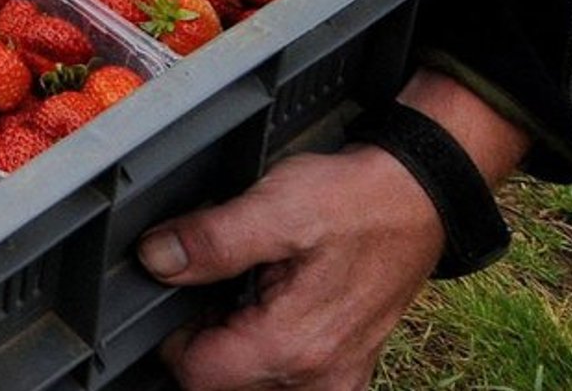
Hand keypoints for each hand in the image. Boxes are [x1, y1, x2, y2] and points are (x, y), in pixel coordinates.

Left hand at [137, 71, 528, 389]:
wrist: (415, 198)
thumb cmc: (354, 201)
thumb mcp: (276, 205)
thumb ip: (212, 240)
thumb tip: (156, 261)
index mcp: (292, 347)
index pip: (195, 374)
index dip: (173, 331)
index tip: (182, 289)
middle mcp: (317, 379)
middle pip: (222, 382)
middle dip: (207, 333)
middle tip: (224, 280)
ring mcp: (335, 379)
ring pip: (251, 381)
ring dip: (236, 339)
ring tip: (253, 287)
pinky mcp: (344, 368)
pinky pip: (285, 375)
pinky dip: (267, 344)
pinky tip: (274, 304)